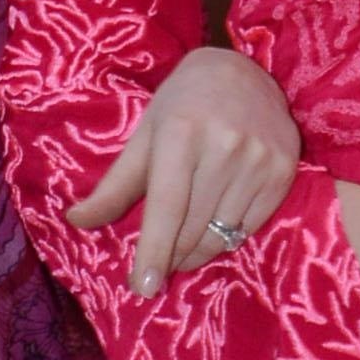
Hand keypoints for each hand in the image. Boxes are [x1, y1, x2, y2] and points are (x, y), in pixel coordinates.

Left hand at [64, 49, 302, 297]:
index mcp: (181, 133)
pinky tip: (215, 224)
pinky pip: (250, 226)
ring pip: (221, 233)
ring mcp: (259, 158)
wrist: (243, 71)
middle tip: (157, 268)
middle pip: (192, 227)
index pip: (167, 207)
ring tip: (183, 247)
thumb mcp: (144, 136)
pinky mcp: (284, 170)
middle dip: (170, 257)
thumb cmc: (182, 105)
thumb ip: (114, 184)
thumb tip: (76, 219)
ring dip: (197, 252)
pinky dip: (227, 236)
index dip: (154, 251)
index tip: (143, 288)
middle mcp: (224, 145)